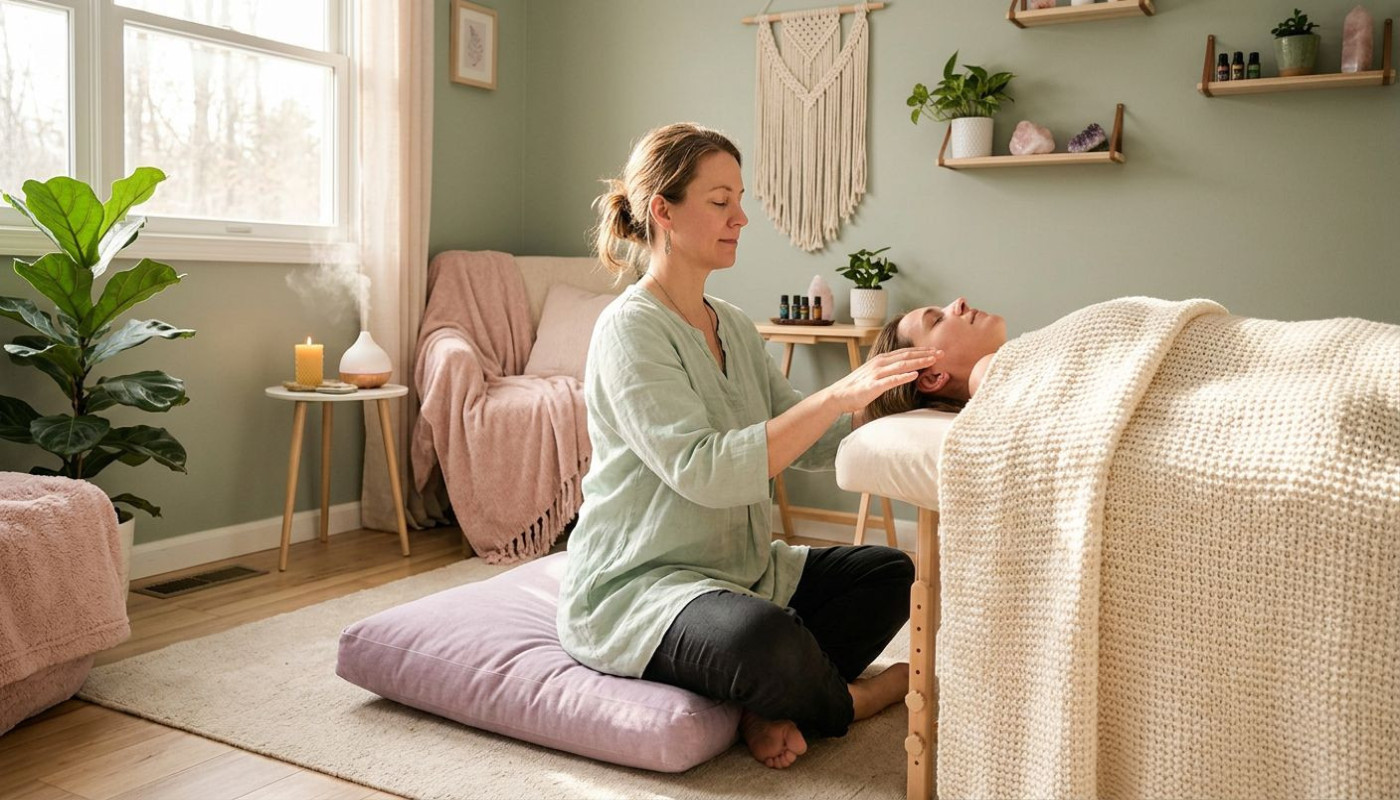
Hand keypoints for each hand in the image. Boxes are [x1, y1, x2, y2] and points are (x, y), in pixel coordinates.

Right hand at [821, 347, 941, 413]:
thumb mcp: (874, 374)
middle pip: (906, 356)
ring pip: (902, 365)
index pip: (905, 352)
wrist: (838, 396)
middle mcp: (880, 364)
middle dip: (925, 354)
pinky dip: (904, 377)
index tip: (936, 350)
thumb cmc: (857, 387)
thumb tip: (904, 370)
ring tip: (933, 360)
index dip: (921, 350)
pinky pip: (891, 381)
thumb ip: (888, 370)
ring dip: (919, 362)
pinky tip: (915, 375)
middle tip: (942, 353)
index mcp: (882, 360)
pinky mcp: (873, 386)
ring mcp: (877, 374)